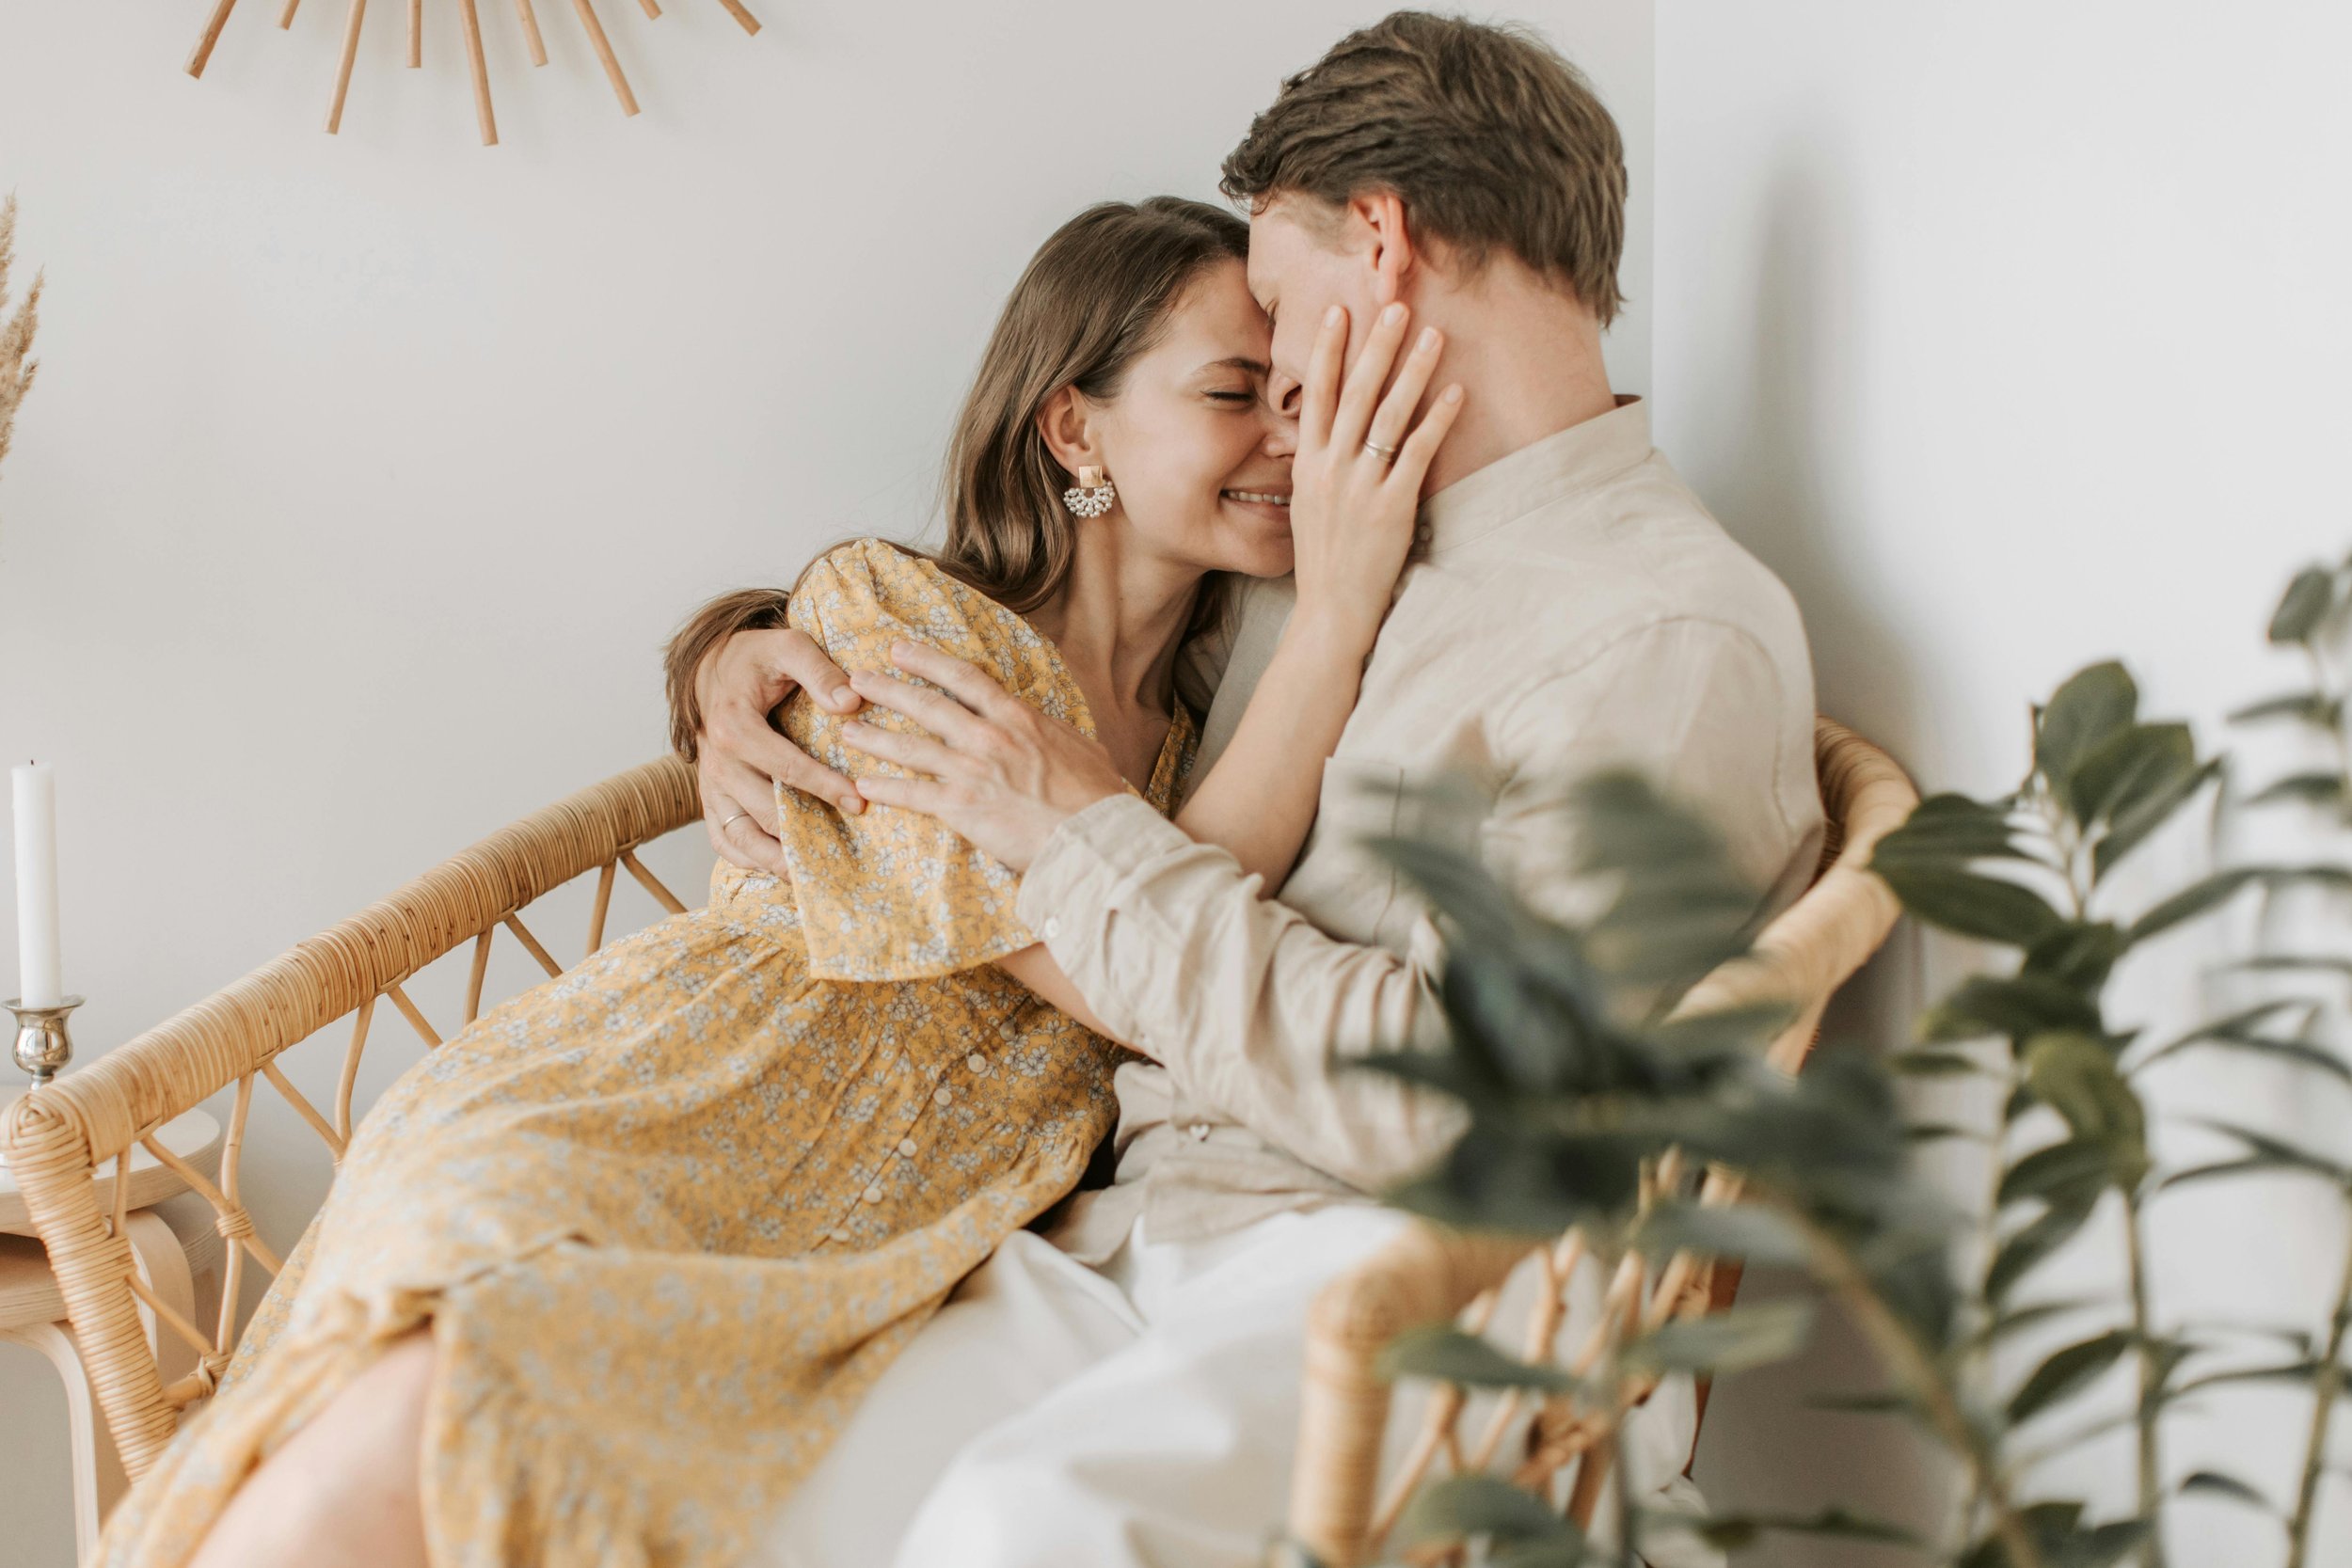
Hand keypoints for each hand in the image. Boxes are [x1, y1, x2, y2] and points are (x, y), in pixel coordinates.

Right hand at [696, 626, 865, 873]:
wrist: (714, 667)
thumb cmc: (757, 659)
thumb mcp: (788, 646)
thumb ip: (819, 671)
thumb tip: (850, 702)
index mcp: (734, 726)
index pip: (785, 767)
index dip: (824, 786)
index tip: (859, 801)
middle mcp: (717, 762)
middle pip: (763, 810)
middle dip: (805, 831)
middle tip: (848, 847)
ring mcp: (711, 786)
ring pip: (739, 837)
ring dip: (775, 861)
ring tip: (813, 876)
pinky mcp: (711, 799)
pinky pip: (724, 841)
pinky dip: (749, 862)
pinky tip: (785, 870)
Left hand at [837, 640, 1126, 871]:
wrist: (1092, 837)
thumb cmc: (1097, 797)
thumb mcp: (1081, 747)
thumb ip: (1053, 733)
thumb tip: (1047, 726)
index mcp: (1018, 718)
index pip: (964, 678)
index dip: (927, 660)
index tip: (899, 649)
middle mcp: (989, 738)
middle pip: (927, 705)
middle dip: (888, 689)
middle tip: (857, 678)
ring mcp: (972, 772)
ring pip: (911, 747)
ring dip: (874, 737)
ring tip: (846, 729)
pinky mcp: (961, 808)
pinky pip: (912, 795)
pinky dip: (885, 788)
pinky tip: (862, 784)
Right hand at [1287, 301, 1463, 647]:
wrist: (1329, 613)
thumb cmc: (1324, 561)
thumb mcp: (1309, 506)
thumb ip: (1320, 466)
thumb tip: (1332, 433)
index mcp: (1307, 465)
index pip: (1318, 395)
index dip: (1329, 350)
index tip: (1340, 312)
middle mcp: (1330, 468)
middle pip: (1356, 394)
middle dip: (1377, 346)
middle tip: (1397, 306)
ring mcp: (1360, 487)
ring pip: (1390, 416)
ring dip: (1413, 371)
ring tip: (1434, 336)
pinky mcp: (1391, 508)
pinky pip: (1418, 453)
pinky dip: (1438, 420)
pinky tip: (1456, 392)